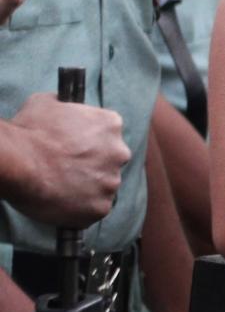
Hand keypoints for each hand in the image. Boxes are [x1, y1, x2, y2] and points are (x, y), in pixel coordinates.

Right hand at [7, 92, 130, 226]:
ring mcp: (111, 182)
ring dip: (87, 189)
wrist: (18, 162)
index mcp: (111, 125)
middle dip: (93, 166)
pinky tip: (62, 204)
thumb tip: (64, 104)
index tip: (75, 151)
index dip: (90, 144)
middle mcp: (119, 152)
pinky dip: (80, 210)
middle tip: (67, 171)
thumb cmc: (28, 131)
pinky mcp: (100, 207)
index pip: (108, 135)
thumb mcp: (48, 101)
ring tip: (60, 188)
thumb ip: (66, 105)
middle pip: (110, 162)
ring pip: (102, 187)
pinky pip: (93, 210)